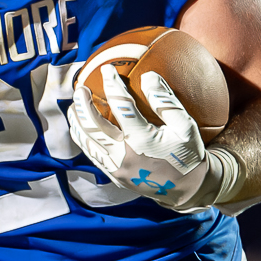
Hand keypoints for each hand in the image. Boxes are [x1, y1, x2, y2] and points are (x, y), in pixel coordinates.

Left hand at [66, 70, 213, 211]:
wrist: (186, 190)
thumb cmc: (187, 153)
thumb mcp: (185, 126)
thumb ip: (166, 102)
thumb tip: (149, 76)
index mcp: (143, 140)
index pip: (121, 106)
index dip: (112, 85)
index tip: (107, 70)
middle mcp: (125, 155)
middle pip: (93, 125)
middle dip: (83, 104)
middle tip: (80, 88)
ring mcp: (116, 168)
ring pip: (87, 141)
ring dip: (77, 122)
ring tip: (74, 106)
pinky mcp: (114, 176)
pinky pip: (91, 155)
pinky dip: (83, 139)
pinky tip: (80, 128)